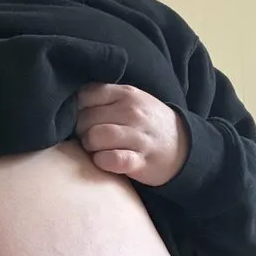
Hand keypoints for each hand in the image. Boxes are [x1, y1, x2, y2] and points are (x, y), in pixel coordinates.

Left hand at [74, 83, 189, 186]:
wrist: (184, 147)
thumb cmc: (147, 124)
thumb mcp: (132, 100)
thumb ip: (105, 97)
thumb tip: (71, 102)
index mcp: (127, 94)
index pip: (86, 95)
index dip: (78, 108)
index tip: (84, 117)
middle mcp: (133, 112)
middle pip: (86, 119)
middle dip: (81, 131)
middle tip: (89, 137)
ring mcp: (138, 137)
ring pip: (96, 137)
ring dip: (90, 146)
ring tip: (96, 149)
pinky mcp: (140, 161)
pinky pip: (111, 160)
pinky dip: (102, 161)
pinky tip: (105, 161)